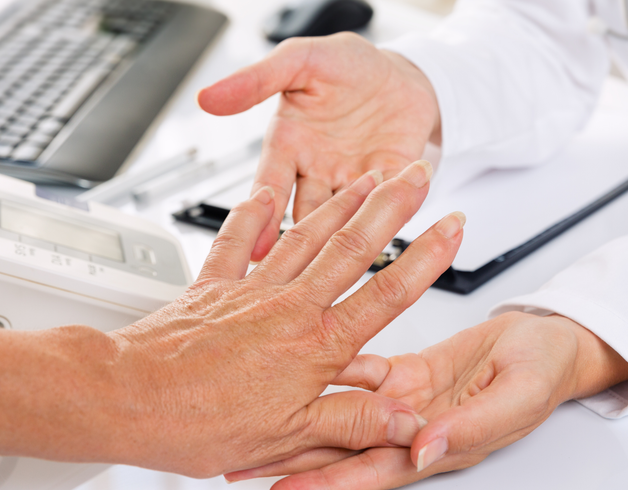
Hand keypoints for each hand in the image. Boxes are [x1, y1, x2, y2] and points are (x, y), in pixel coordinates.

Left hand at [100, 161, 462, 476]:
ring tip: (366, 175)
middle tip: (415, 173)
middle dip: (392, 206)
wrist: (130, 398)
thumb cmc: (201, 419)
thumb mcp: (291, 434)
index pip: (387, 294)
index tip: (450, 229)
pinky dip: (252, 215)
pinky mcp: (214, 285)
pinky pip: (237, 241)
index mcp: (316, 344)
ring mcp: (252, 289)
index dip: (427, 259)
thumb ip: (354, 422)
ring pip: (307, 234)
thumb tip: (406, 423)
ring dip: (341, 202)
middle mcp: (290, 306)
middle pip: (353, 246)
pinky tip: (265, 194)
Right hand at [197, 32, 439, 260]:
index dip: (264, 218)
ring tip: (345, 248)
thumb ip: (257, 80)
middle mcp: (318, 170)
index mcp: (289, 146)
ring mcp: (354, 180)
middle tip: (301, 270)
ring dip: (346, 230)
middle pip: (306, 213)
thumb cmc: (348, 65)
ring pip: (347, 216)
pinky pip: (391, 200)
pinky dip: (393, 208)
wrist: (401, 70)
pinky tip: (392, 216)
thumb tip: (209, 97)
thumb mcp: (299, 61)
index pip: (270, 188)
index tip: (258, 248)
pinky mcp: (392, 179)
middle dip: (303, 242)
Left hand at [225, 311, 627, 487]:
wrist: (552, 342)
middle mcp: (415, 428)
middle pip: (344, 448)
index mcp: (440, 444)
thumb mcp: (517, 400)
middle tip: (240, 463)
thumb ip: (471, 427)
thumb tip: (424, 449)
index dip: (329, 484)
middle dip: (293, 457)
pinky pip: (362, 373)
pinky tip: (299, 369)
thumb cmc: (544, 372)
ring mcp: (408, 400)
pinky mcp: (408, 372)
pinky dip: (331, 372)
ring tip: (253, 422)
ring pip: (345, 413)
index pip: (373, 471)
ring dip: (301, 419)